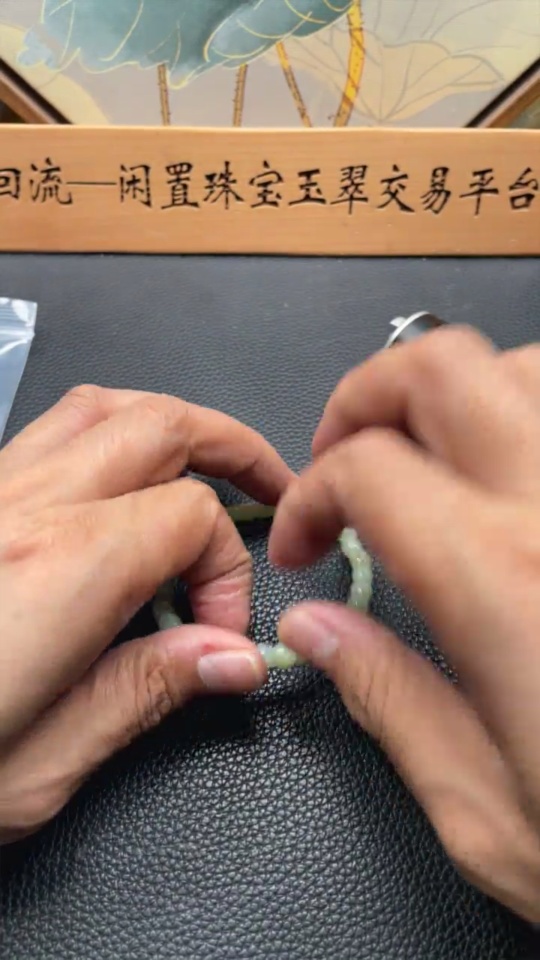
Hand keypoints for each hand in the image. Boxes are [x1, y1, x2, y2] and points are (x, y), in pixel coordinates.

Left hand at [0, 385, 291, 843]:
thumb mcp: (34, 766)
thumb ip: (145, 694)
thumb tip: (233, 658)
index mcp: (57, 571)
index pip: (191, 518)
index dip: (229, 571)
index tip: (217, 633)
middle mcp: (18, 509)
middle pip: (160, 424)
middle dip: (233, 447)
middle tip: (270, 488)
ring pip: (98, 407)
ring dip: (169, 424)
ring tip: (207, 461)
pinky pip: (46, 432)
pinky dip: (106, 435)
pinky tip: (117, 479)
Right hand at [270, 327, 539, 920]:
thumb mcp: (489, 812)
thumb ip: (389, 696)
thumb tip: (319, 630)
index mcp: (504, 584)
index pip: (366, 469)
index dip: (310, 496)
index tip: (305, 543)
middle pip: (441, 367)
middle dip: (366, 394)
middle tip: (344, 452)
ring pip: (527, 363)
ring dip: (458, 392)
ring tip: (431, 449)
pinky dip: (529, 413)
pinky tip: (517, 472)